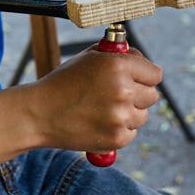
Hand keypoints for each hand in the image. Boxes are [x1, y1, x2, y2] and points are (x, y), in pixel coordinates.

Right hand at [26, 43, 161, 152]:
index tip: (138, 78)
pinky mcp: (116, 139)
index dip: (146, 75)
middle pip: (153, 95)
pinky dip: (120, 129)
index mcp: (118, 66)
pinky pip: (131, 132)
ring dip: (130, 112)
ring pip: (143, 115)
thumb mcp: (89, 58)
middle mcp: (123, 90)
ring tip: (104, 108)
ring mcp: (120, 117)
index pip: (155, 74)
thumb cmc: (63, 82)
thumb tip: (141, 59)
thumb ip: (118, 55)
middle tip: (118, 94)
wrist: (40, 113)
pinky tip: (99, 121)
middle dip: (139, 93)